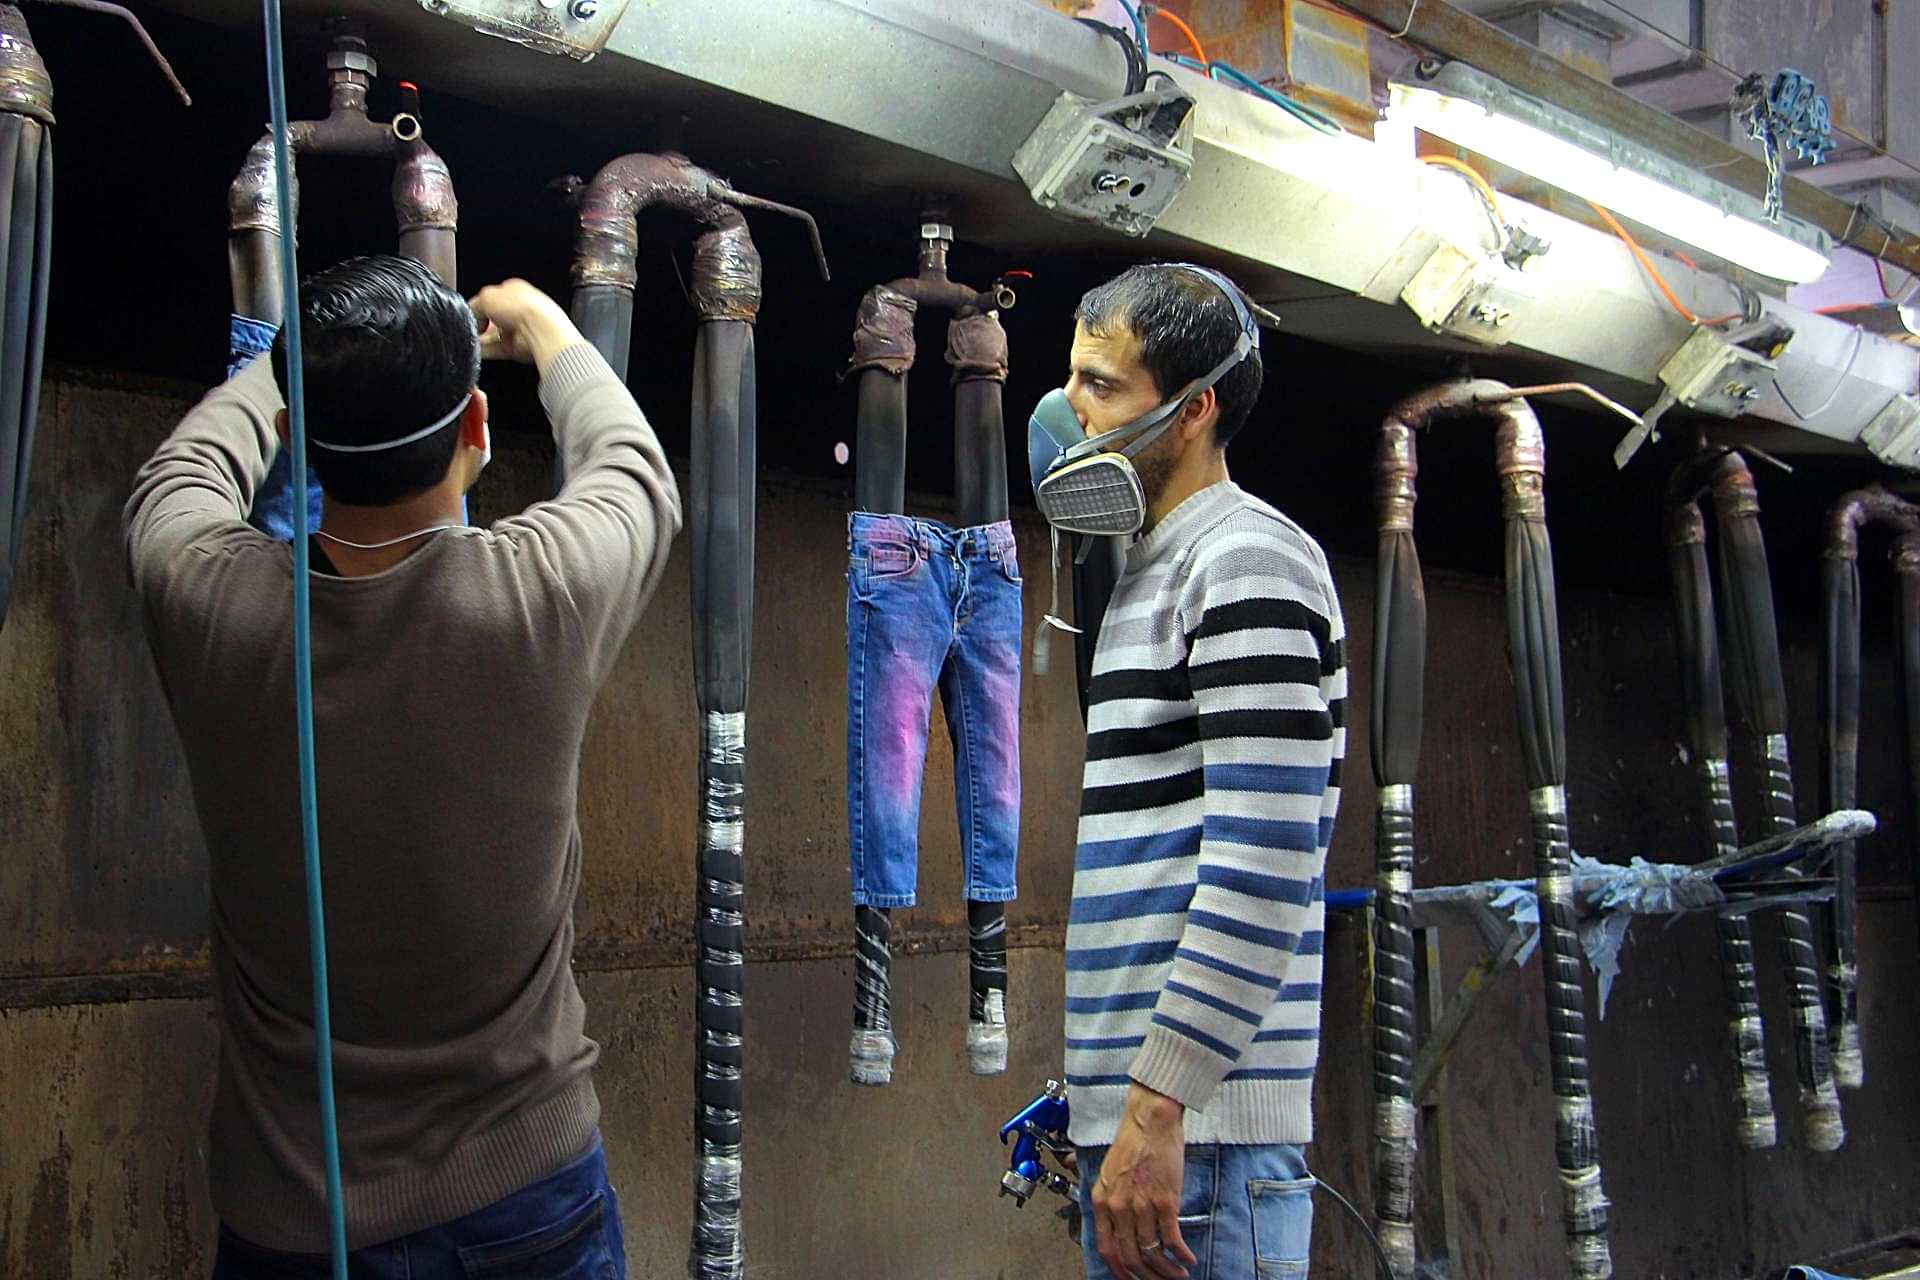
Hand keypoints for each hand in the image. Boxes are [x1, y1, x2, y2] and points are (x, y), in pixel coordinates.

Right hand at [468, 279, 582, 371]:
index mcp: (514, 290)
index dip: (479, 305)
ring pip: (494, 336)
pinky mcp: (519, 348)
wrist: (540, 329)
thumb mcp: (486, 297)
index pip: (491, 298)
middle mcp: (519, 309)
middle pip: (492, 318)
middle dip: (480, 324)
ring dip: (480, 339)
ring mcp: (521, 329)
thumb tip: (470, 316)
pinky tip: (477, 350)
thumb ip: (474, 306)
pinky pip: (497, 350)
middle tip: (471, 327)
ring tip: (471, 339)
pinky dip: (485, 351)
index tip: (469, 313)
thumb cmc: (522, 307)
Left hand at [1093, 1084, 1197, 1279]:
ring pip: (1152, 1254)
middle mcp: (1119, 1208)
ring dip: (1168, 1271)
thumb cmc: (1133, 1139)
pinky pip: (1172, 1240)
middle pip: (1131, 1257)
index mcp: (1102, 1200)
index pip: (1107, 1249)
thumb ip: (1104, 1192)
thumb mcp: (1107, 1168)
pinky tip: (1188, 1259)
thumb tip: (1090, 1197)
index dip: (1119, 1271)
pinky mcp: (1165, 1201)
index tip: (1130, 1279)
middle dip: (1148, 1276)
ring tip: (1179, 1274)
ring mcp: (1141, 1206)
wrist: (1151, 1118)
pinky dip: (1181, 1255)